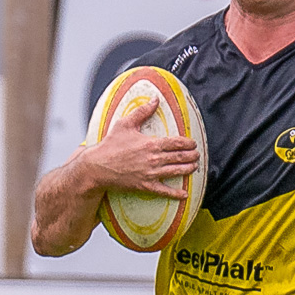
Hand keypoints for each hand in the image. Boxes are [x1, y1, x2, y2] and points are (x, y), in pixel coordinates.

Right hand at [81, 99, 198, 199]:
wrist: (97, 167)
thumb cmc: (110, 145)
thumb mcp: (125, 124)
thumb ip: (142, 111)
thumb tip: (155, 100)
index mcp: (151, 143)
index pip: (176, 142)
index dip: (188, 143)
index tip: (193, 143)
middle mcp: (154, 159)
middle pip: (179, 157)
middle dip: (192, 156)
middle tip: (197, 155)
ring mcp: (151, 174)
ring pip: (176, 171)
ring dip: (188, 169)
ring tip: (195, 167)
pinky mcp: (145, 186)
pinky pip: (164, 191)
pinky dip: (176, 193)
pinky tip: (185, 194)